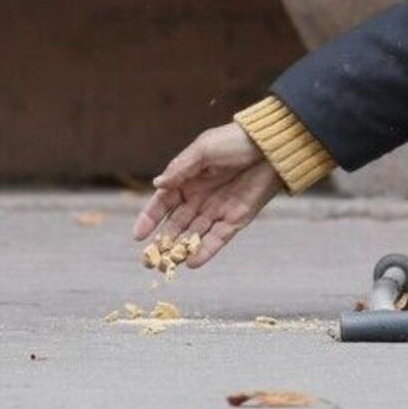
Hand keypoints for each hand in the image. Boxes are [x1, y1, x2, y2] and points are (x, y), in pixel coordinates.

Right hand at [132, 123, 284, 268]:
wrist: (269, 147)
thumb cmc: (234, 141)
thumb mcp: (203, 150)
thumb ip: (180, 169)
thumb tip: (157, 184)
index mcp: (187, 179)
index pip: (163, 202)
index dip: (150, 218)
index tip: (138, 236)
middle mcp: (199, 197)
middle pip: (176, 224)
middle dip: (163, 242)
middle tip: (149, 261)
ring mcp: (217, 210)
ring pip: (194, 234)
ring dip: (181, 250)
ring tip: (168, 266)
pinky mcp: (236, 219)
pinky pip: (217, 238)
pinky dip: (206, 251)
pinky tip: (193, 262)